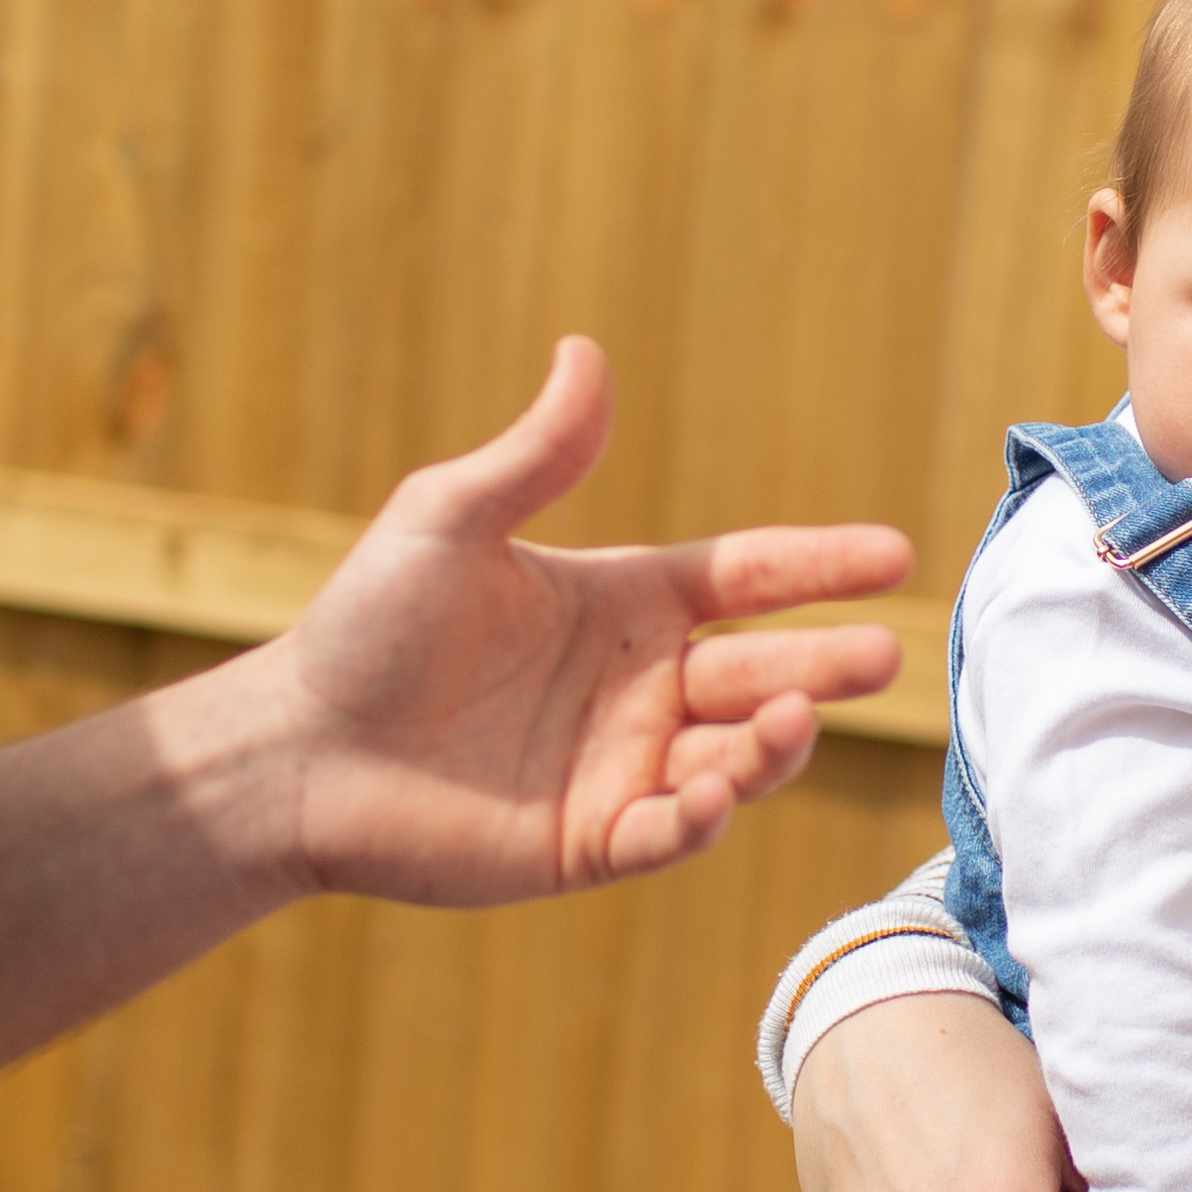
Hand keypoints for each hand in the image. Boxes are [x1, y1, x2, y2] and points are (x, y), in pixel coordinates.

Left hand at [250, 339, 909, 908]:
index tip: (895, 555)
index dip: (818, 565)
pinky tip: (703, 791)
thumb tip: (586, 350)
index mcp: (621, 602)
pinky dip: (699, 815)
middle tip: (884, 657)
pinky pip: (668, 832)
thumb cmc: (366, 624)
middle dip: (828, 664)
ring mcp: (619, 766)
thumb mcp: (451, 519)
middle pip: (761, 670)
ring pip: (732, 756)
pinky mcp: (588, 841)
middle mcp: (637, 685)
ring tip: (790, 717)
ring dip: (773, 743)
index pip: (745, 576)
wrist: (296, 749)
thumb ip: (537, 453)